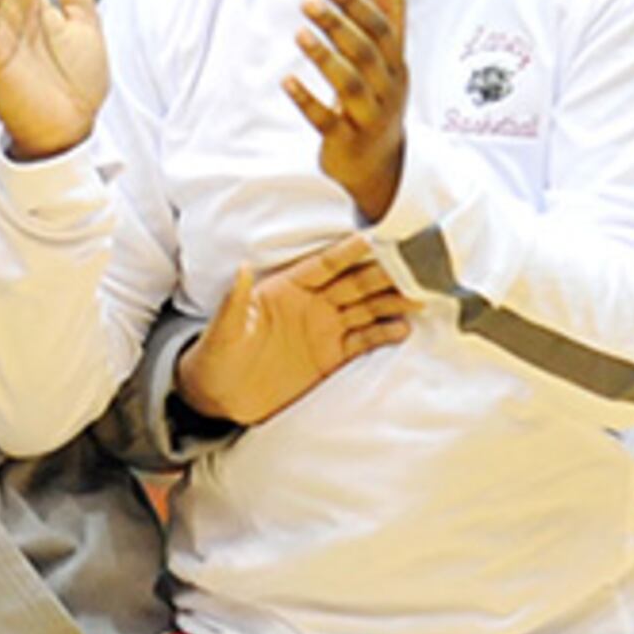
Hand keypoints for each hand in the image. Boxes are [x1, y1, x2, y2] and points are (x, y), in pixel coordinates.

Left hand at [171, 234, 422, 425]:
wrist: (219, 396)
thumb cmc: (215, 355)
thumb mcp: (222, 330)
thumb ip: (234, 302)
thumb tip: (241, 269)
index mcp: (286, 288)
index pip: (323, 265)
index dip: (346, 252)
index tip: (373, 237)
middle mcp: (311, 304)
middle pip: (353, 284)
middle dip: (382, 274)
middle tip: (411, 265)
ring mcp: (324, 329)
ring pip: (365, 309)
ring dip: (390, 302)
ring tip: (417, 297)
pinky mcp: (331, 357)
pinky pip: (363, 341)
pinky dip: (383, 335)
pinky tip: (403, 329)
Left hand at [285, 0, 406, 223]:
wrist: (380, 167)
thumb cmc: (380, 103)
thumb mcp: (390, 62)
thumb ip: (388, 19)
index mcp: (396, 67)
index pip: (381, 29)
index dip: (356, 3)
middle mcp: (387, 91)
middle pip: (366, 53)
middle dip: (338, 25)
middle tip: (307, 2)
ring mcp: (368, 118)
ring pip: (350, 85)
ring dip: (325, 58)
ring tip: (299, 34)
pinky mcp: (346, 141)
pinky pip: (327, 120)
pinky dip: (307, 100)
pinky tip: (287, 81)